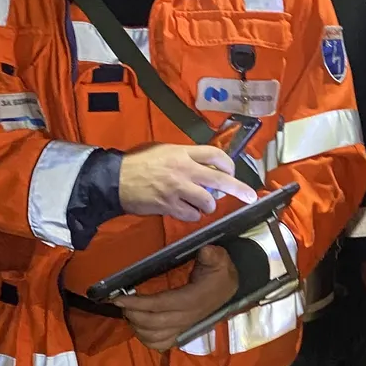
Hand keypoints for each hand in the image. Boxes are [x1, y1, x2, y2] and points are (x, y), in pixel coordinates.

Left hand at [113, 245, 238, 350]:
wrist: (229, 288)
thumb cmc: (219, 272)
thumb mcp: (219, 258)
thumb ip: (212, 255)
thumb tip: (204, 251)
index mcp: (193, 299)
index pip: (161, 304)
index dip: (139, 303)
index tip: (119, 298)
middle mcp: (187, 316)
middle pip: (153, 323)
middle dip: (132, 313)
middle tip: (120, 302)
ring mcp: (184, 327)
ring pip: (155, 336)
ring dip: (137, 327)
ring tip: (128, 312)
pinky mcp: (182, 332)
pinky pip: (161, 344)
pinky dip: (146, 340)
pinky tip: (139, 328)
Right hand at [118, 143, 257, 220]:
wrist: (115, 179)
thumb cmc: (139, 163)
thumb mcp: (165, 151)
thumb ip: (187, 157)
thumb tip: (208, 168)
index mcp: (183, 153)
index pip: (215, 154)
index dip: (229, 164)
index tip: (233, 171)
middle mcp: (184, 169)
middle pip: (220, 178)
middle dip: (238, 188)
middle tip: (250, 196)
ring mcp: (177, 189)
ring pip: (207, 201)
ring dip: (208, 205)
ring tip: (200, 203)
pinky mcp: (169, 206)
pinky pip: (192, 215)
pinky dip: (192, 215)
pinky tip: (185, 210)